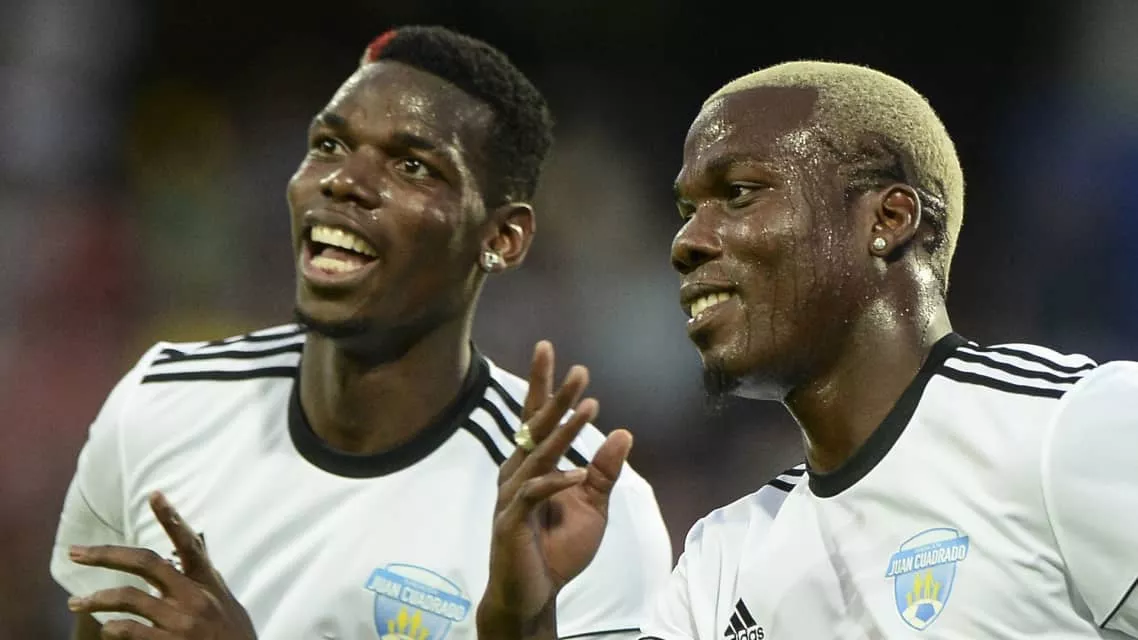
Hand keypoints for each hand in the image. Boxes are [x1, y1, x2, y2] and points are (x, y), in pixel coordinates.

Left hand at [68, 491, 256, 638]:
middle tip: (76, 553)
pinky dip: (113, 629)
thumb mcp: (224, 601)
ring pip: (129, 598)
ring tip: (75, 603)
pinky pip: (131, 631)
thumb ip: (203, 579)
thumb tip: (187, 554)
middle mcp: (193, 596)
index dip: (172, 518)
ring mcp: (180, 621)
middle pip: (145, 563)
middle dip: (106, 555)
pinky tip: (106, 629)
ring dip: (96, 599)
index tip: (155, 495)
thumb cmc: (233, 634)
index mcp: (207, 582)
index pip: (189, 543)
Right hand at [476, 341, 632, 639]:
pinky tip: (578, 476)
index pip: (536, 418)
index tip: (548, 350)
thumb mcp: (592, 506)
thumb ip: (604, 472)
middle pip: (535, 426)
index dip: (543, 385)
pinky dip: (557, 483)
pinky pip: (535, 494)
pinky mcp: (511, 522)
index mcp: (532, 464)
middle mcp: (517, 472)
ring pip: (538, 454)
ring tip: (589, 407)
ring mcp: (511, 496)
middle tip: (579, 369)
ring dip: (563, 431)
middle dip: (556, 395)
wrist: (534, 592)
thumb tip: (624, 432)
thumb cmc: (557, 548)